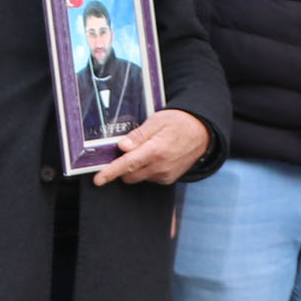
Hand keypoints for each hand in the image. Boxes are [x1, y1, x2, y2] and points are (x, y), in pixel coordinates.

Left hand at [93, 106, 211, 185]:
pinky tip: (154, 157)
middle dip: (122, 166)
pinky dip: (146, 170)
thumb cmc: (178, 122)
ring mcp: (165, 175)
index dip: (110, 172)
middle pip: (129, 175)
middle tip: (126, 150)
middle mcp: (161, 166)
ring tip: (146, 150)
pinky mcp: (168, 179)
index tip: (98, 180)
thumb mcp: (157, 121)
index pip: (128, 164)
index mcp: (156, 150)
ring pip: (138, 177)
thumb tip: (122, 147)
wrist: (202, 132)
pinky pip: (149, 178)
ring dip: (135, 168)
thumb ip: (138, 136)